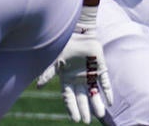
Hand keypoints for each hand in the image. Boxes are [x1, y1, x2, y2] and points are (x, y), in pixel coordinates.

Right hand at [36, 7, 112, 122]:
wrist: (77, 31)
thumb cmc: (64, 45)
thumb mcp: (55, 60)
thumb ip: (48, 73)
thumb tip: (38, 86)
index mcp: (67, 79)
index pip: (69, 97)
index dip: (72, 108)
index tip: (75, 119)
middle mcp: (78, 80)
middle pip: (81, 98)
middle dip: (84, 109)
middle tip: (86, 121)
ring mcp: (90, 75)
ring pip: (94, 93)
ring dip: (97, 103)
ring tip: (100, 114)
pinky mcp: (100, 70)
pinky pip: (105, 83)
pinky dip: (108, 92)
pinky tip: (110, 102)